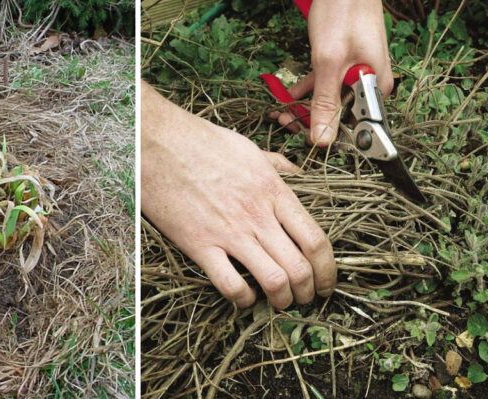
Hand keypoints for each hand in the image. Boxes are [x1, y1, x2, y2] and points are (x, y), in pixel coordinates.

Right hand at [142, 83, 336, 307]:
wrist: (159, 142)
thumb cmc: (202, 142)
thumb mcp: (249, 148)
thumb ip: (277, 165)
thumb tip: (297, 174)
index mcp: (273, 191)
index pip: (315, 239)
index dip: (328, 269)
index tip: (326, 282)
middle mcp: (257, 215)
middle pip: (300, 267)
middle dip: (308, 292)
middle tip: (305, 299)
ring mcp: (229, 232)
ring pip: (273, 281)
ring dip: (282, 299)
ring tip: (280, 303)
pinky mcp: (200, 244)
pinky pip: (230, 284)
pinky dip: (243, 299)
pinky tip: (244, 297)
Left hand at [271, 0, 393, 146]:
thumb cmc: (342, 13)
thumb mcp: (329, 63)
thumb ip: (325, 102)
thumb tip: (322, 140)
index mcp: (375, 87)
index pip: (352, 125)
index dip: (325, 134)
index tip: (300, 137)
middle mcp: (370, 83)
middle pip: (339, 114)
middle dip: (309, 120)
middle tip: (282, 121)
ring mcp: (356, 72)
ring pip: (329, 100)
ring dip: (304, 107)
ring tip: (280, 111)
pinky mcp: (344, 63)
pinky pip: (326, 83)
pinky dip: (307, 89)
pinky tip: (289, 94)